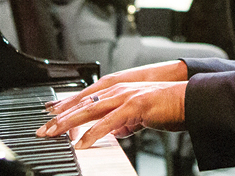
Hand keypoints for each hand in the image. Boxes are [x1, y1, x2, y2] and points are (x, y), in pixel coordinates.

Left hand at [37, 61, 188, 147]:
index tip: (50, 117)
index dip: (67, 107)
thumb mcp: (141, 116)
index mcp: (120, 90)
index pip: (86, 98)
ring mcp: (126, 96)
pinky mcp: (135, 106)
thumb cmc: (169, 107)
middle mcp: (119, 90)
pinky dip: (93, 132)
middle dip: (60, 117)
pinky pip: (109, 122)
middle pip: (83, 103)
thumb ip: (126, 122)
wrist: (190, 100)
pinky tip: (82, 142)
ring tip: (54, 134)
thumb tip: (115, 132)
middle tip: (44, 128)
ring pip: (90, 110)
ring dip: (69, 123)